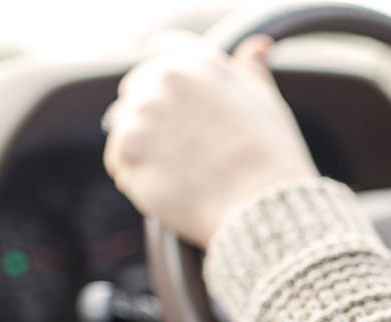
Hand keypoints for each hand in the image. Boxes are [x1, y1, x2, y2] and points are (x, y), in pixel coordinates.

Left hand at [104, 33, 316, 246]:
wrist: (261, 203)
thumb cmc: (271, 156)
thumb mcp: (266, 101)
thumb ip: (250, 70)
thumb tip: (256, 48)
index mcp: (195, 62)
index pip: (162, 50)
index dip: (167, 76)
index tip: (175, 99)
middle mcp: (162, 79)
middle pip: (137, 91)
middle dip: (155, 117)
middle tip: (186, 150)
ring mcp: (139, 115)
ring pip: (127, 129)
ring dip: (146, 149)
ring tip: (183, 173)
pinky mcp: (126, 153)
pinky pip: (120, 163)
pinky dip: (138, 177)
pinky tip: (170, 187)